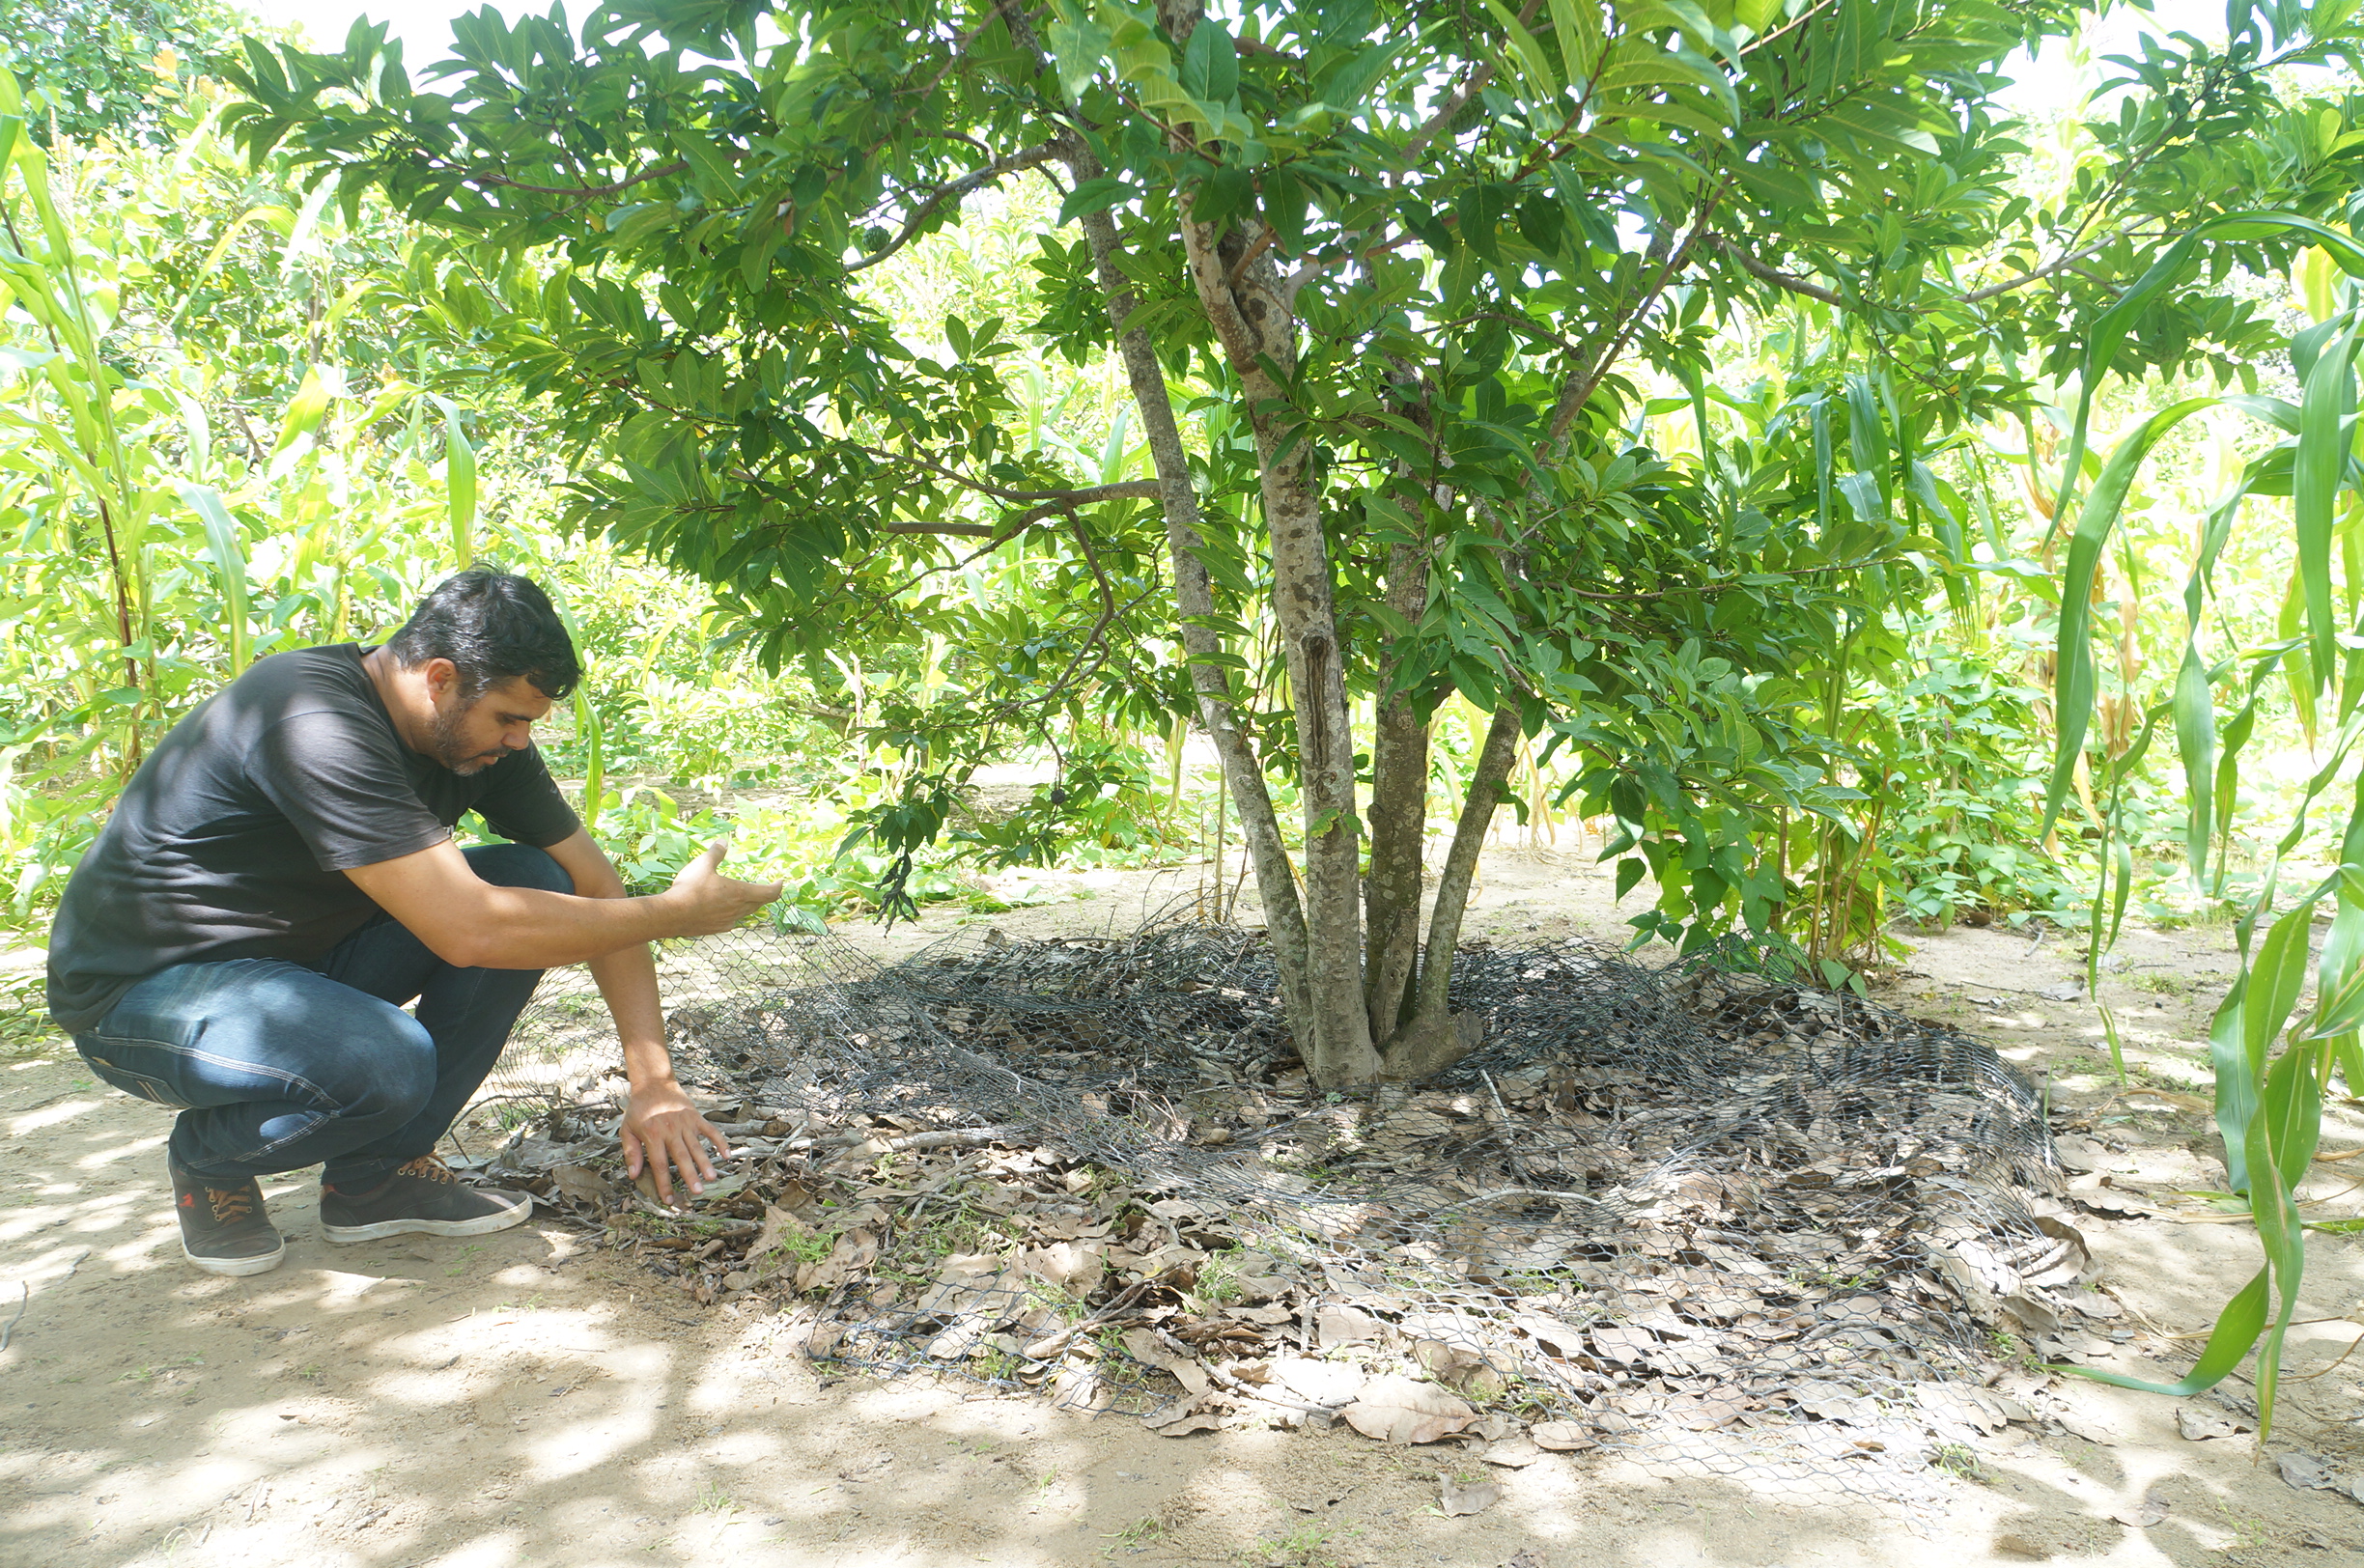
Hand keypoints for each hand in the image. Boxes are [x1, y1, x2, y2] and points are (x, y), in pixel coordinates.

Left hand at [621, 1079, 731, 1205]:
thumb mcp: (627, 1130)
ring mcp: (685, 1123)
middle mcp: (670, 1130)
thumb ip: (631, 1153)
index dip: (665, 1184)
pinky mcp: (696, 1117)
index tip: (670, 1200)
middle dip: (690, 1175)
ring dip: (705, 1162)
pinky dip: (719, 1142)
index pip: (660, 1164)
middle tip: (697, 1192)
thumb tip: (633, 1176)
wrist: (654, 1083)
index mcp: (652, 1135)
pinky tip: (726, 1155)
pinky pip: (710, 1130)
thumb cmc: (639, 1110)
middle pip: (682, 1157)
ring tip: (712, 1177)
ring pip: (697, 1146)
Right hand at [662, 840, 782, 935]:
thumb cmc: (690, 888)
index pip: (769, 893)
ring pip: (745, 913)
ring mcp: (727, 922)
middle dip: (763, 895)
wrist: (671, 915)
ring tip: (744, 897)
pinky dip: (733, 913)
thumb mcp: (703, 864)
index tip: (781, 881)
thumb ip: (716, 853)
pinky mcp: (716, 929)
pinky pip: (731, 921)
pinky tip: (724, 910)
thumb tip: (723, 841)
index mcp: (740, 893)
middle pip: (759, 904)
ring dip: (748, 905)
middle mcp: (738, 910)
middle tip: (764, 888)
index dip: (777, 887)